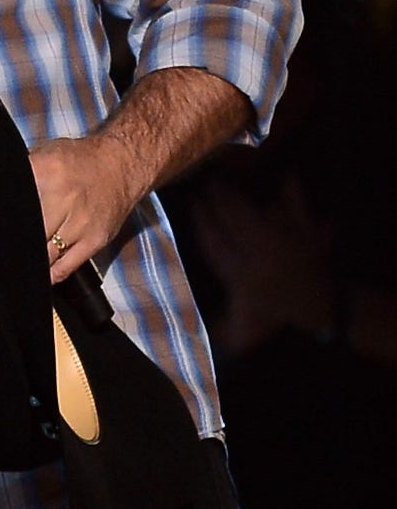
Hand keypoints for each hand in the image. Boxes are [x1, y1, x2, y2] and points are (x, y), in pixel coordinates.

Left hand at [0, 133, 142, 283]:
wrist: (122, 164)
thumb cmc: (72, 161)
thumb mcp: (35, 156)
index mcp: (45, 172)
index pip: (10, 202)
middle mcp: (64, 199)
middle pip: (27, 234)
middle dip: (8, 248)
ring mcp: (82, 223)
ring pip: (46, 255)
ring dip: (27, 264)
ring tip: (8, 270)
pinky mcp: (96, 240)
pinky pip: (67, 267)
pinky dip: (48, 275)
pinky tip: (34, 277)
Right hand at [185, 169, 331, 355]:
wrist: (323, 311)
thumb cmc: (278, 317)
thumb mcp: (244, 327)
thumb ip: (217, 325)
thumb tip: (186, 320)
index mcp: (242, 275)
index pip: (215, 243)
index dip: (202, 221)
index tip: (192, 204)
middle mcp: (262, 255)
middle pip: (235, 221)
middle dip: (219, 201)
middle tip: (207, 185)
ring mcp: (286, 243)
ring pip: (261, 213)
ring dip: (244, 198)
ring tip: (228, 183)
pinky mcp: (308, 236)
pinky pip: (299, 211)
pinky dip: (293, 196)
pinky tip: (285, 181)